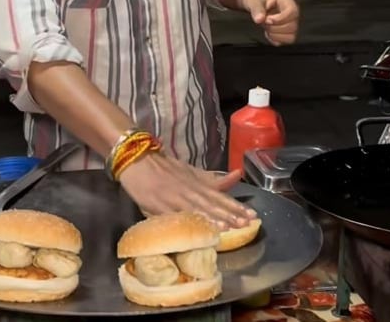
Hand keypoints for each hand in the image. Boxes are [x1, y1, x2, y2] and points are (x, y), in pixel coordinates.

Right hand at [118, 153, 256, 230]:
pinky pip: (175, 215)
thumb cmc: (165, 168)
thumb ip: (213, 179)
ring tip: (229, 228)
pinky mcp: (159, 206)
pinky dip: (187, 221)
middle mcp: (189, 191)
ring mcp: (174, 198)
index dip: (236, 207)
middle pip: (212, 204)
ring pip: (196, 209)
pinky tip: (197, 228)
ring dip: (212, 218)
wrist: (137, 160)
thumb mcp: (192, 172)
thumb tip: (238, 175)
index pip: (220, 197)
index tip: (253, 216)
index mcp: (198, 184)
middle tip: (246, 224)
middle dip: (229, 215)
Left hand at [243, 0, 299, 45]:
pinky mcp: (288, 30)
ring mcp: (292, 21)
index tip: (267, 20)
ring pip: (291, 35)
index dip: (280, 19)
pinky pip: (287, 40)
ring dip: (276, 35)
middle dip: (275, 28)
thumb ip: (256, 9)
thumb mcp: (253, 0)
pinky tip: (268, 33)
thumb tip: (259, 20)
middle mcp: (292, 11)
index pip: (293, 12)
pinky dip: (276, 39)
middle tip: (264, 22)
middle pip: (293, 26)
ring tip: (266, 27)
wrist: (256, 2)